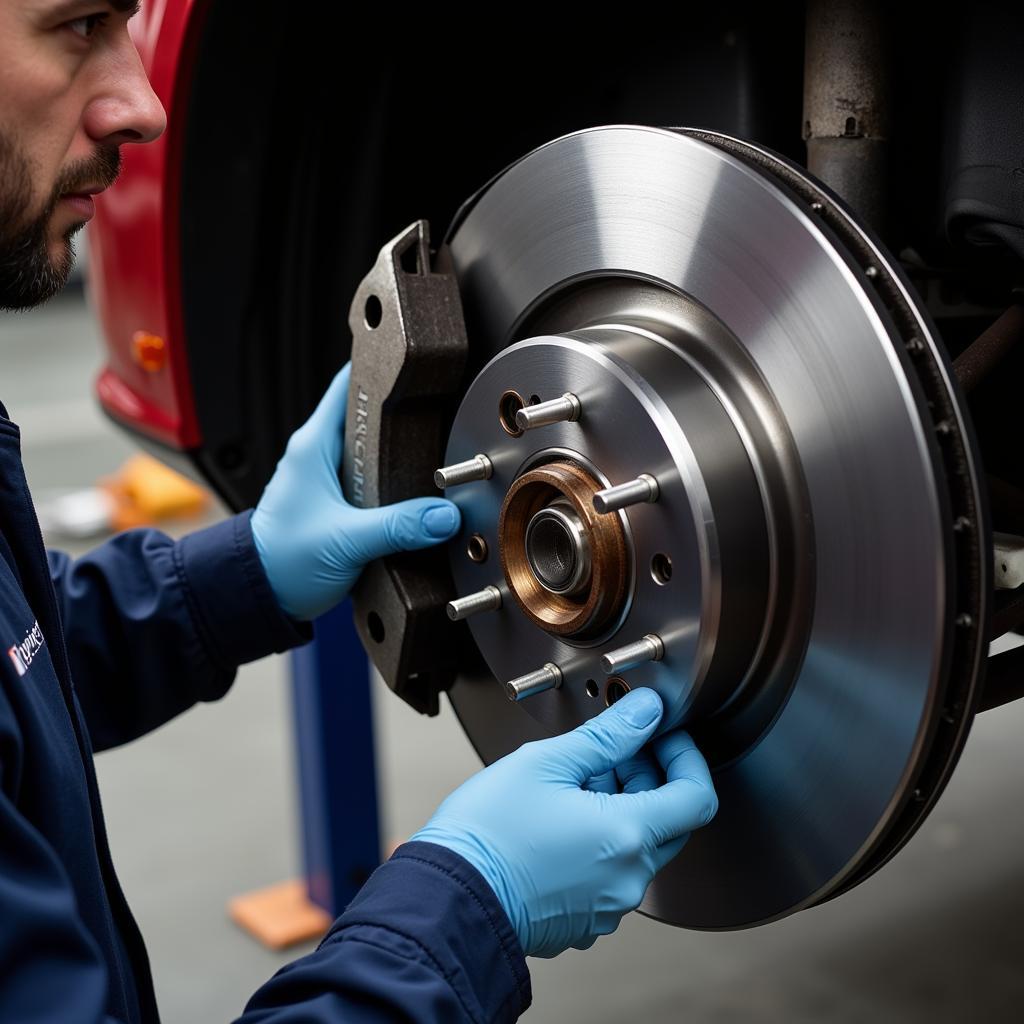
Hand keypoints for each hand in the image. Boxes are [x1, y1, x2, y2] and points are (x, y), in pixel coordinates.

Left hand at [251, 363, 459, 620]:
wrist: (258, 596)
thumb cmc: (279, 561)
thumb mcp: (346, 541)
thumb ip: (398, 527)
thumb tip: (444, 516)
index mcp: (313, 445)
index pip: (346, 385)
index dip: (379, 367)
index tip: (410, 359)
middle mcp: (319, 455)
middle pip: (367, 417)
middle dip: (402, 413)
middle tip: (440, 407)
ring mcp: (328, 479)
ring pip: (372, 451)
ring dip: (399, 452)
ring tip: (436, 448)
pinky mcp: (337, 504)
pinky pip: (372, 481)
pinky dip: (393, 482)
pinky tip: (416, 491)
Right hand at [410, 688, 716, 957]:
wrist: (448, 898)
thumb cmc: (488, 834)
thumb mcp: (547, 763)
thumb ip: (607, 734)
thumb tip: (645, 710)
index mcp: (627, 837)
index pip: (697, 796)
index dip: (686, 757)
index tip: (662, 736)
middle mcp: (627, 879)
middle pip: (669, 821)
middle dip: (648, 777)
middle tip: (610, 752)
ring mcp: (607, 905)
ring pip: (637, 846)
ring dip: (621, 807)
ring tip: (573, 782)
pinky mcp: (584, 919)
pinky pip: (610, 872)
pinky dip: (600, 839)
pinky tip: (561, 818)